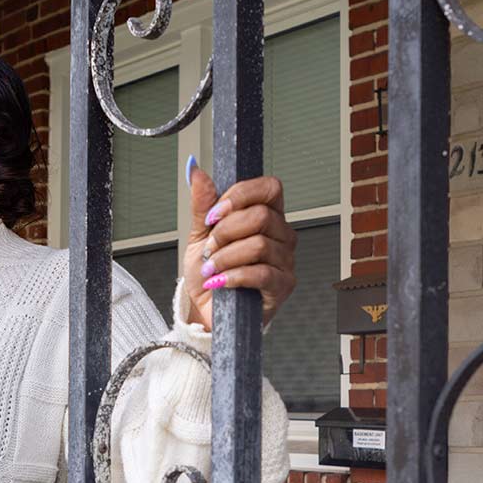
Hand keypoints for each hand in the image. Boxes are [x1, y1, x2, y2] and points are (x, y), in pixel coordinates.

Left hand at [180, 156, 296, 332]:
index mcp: (267, 215)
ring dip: (225, 257)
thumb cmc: (210, 273)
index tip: (214, 214)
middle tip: (210, 247)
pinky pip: (261, 273)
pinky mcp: (283, 286)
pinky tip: (220, 281)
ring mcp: (285, 260)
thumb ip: (203, 204)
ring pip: (258, 245)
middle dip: (226, 232)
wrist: (206, 311)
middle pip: (261, 216)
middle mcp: (281, 234)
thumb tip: (196, 171)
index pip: (269, 188)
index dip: (240, 196)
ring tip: (212, 267)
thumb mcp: (201, 235)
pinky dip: (233, 276)